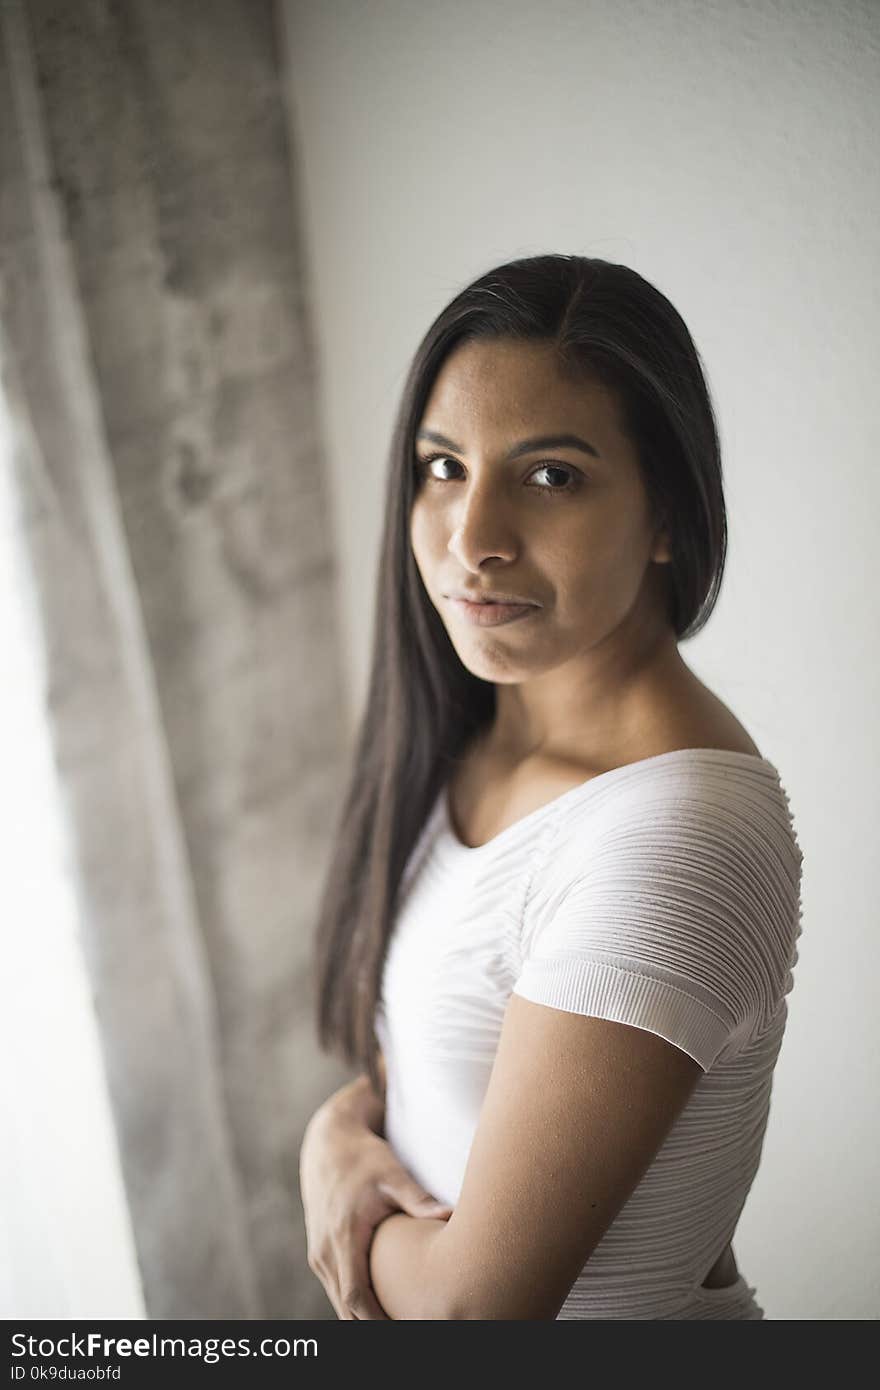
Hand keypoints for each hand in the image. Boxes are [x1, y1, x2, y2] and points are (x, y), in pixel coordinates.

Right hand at [299, 1096, 452, 1319]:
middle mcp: (325, 1252)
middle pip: (346, 1310)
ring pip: (340, 1303)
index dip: (378, 1321)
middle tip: (412, 1328)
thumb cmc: (363, 1158)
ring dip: (364, 1319)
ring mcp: (319, 1255)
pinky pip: (338, 1290)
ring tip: (401, 1324)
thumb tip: (450, 1213)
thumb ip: (417, 1198)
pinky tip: (383, 1311)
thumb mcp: (391, 1174)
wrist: (327, 1143)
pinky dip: (356, 1305)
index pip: (355, 1297)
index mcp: (342, 1237)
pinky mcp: (321, 1254)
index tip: (405, 1328)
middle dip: (373, 1326)